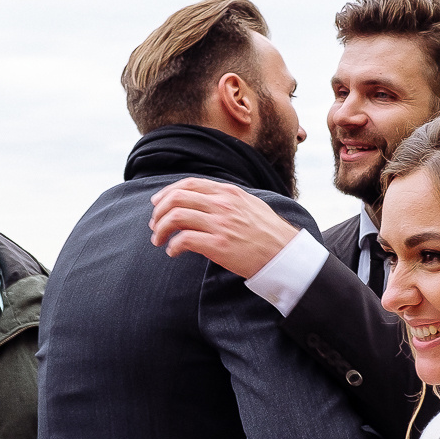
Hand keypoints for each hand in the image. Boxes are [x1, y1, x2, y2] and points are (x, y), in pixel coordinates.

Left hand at [150, 178, 297, 278]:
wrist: (284, 254)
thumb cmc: (268, 233)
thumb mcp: (249, 204)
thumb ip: (227, 199)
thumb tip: (203, 200)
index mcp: (229, 192)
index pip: (189, 184)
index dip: (168, 193)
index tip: (157, 204)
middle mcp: (223, 204)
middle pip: (177, 198)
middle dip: (159, 211)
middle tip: (155, 225)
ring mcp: (220, 224)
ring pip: (176, 216)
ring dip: (161, 229)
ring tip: (159, 240)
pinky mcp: (219, 245)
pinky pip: (184, 240)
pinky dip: (173, 246)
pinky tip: (173, 252)